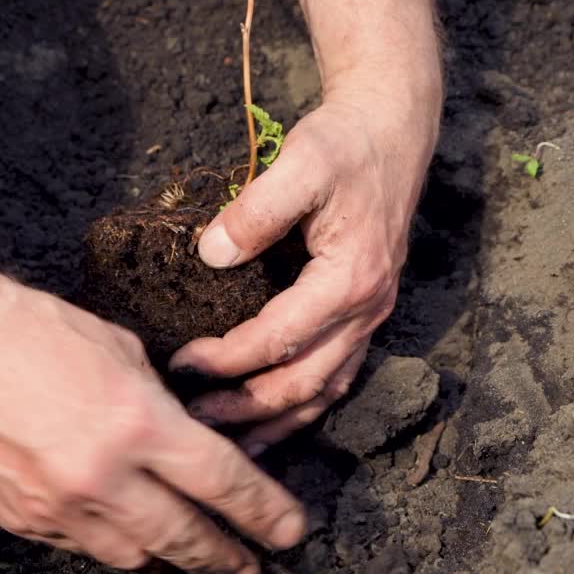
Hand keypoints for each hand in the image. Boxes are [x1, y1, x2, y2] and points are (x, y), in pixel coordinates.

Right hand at [0, 281, 306, 573]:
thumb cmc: (34, 331)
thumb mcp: (120, 350)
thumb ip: (159, 404)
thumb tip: (185, 436)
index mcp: (139, 424)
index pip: (224, 484)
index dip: (266, 513)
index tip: (291, 530)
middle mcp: (104, 477)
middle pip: (186, 538)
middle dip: (228, 558)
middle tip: (253, 572)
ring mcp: (60, 507)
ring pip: (135, 555)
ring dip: (170, 556)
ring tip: (193, 556)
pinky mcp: (23, 521)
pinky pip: (83, 546)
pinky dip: (111, 540)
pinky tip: (124, 531)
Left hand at [170, 77, 439, 454]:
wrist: (392, 129)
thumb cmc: (345, 144)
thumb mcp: (301, 163)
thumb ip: (256, 211)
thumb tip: (210, 255)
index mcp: (351, 278)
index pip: (280, 338)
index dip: (227, 358)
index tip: (181, 362)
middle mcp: (368, 308)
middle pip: (303, 382)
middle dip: (245, 407)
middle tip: (191, 418)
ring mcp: (371, 316)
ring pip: (323, 391)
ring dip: (275, 421)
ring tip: (227, 444)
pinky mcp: (364, 313)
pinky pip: (335, 377)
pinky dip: (301, 407)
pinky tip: (270, 421)